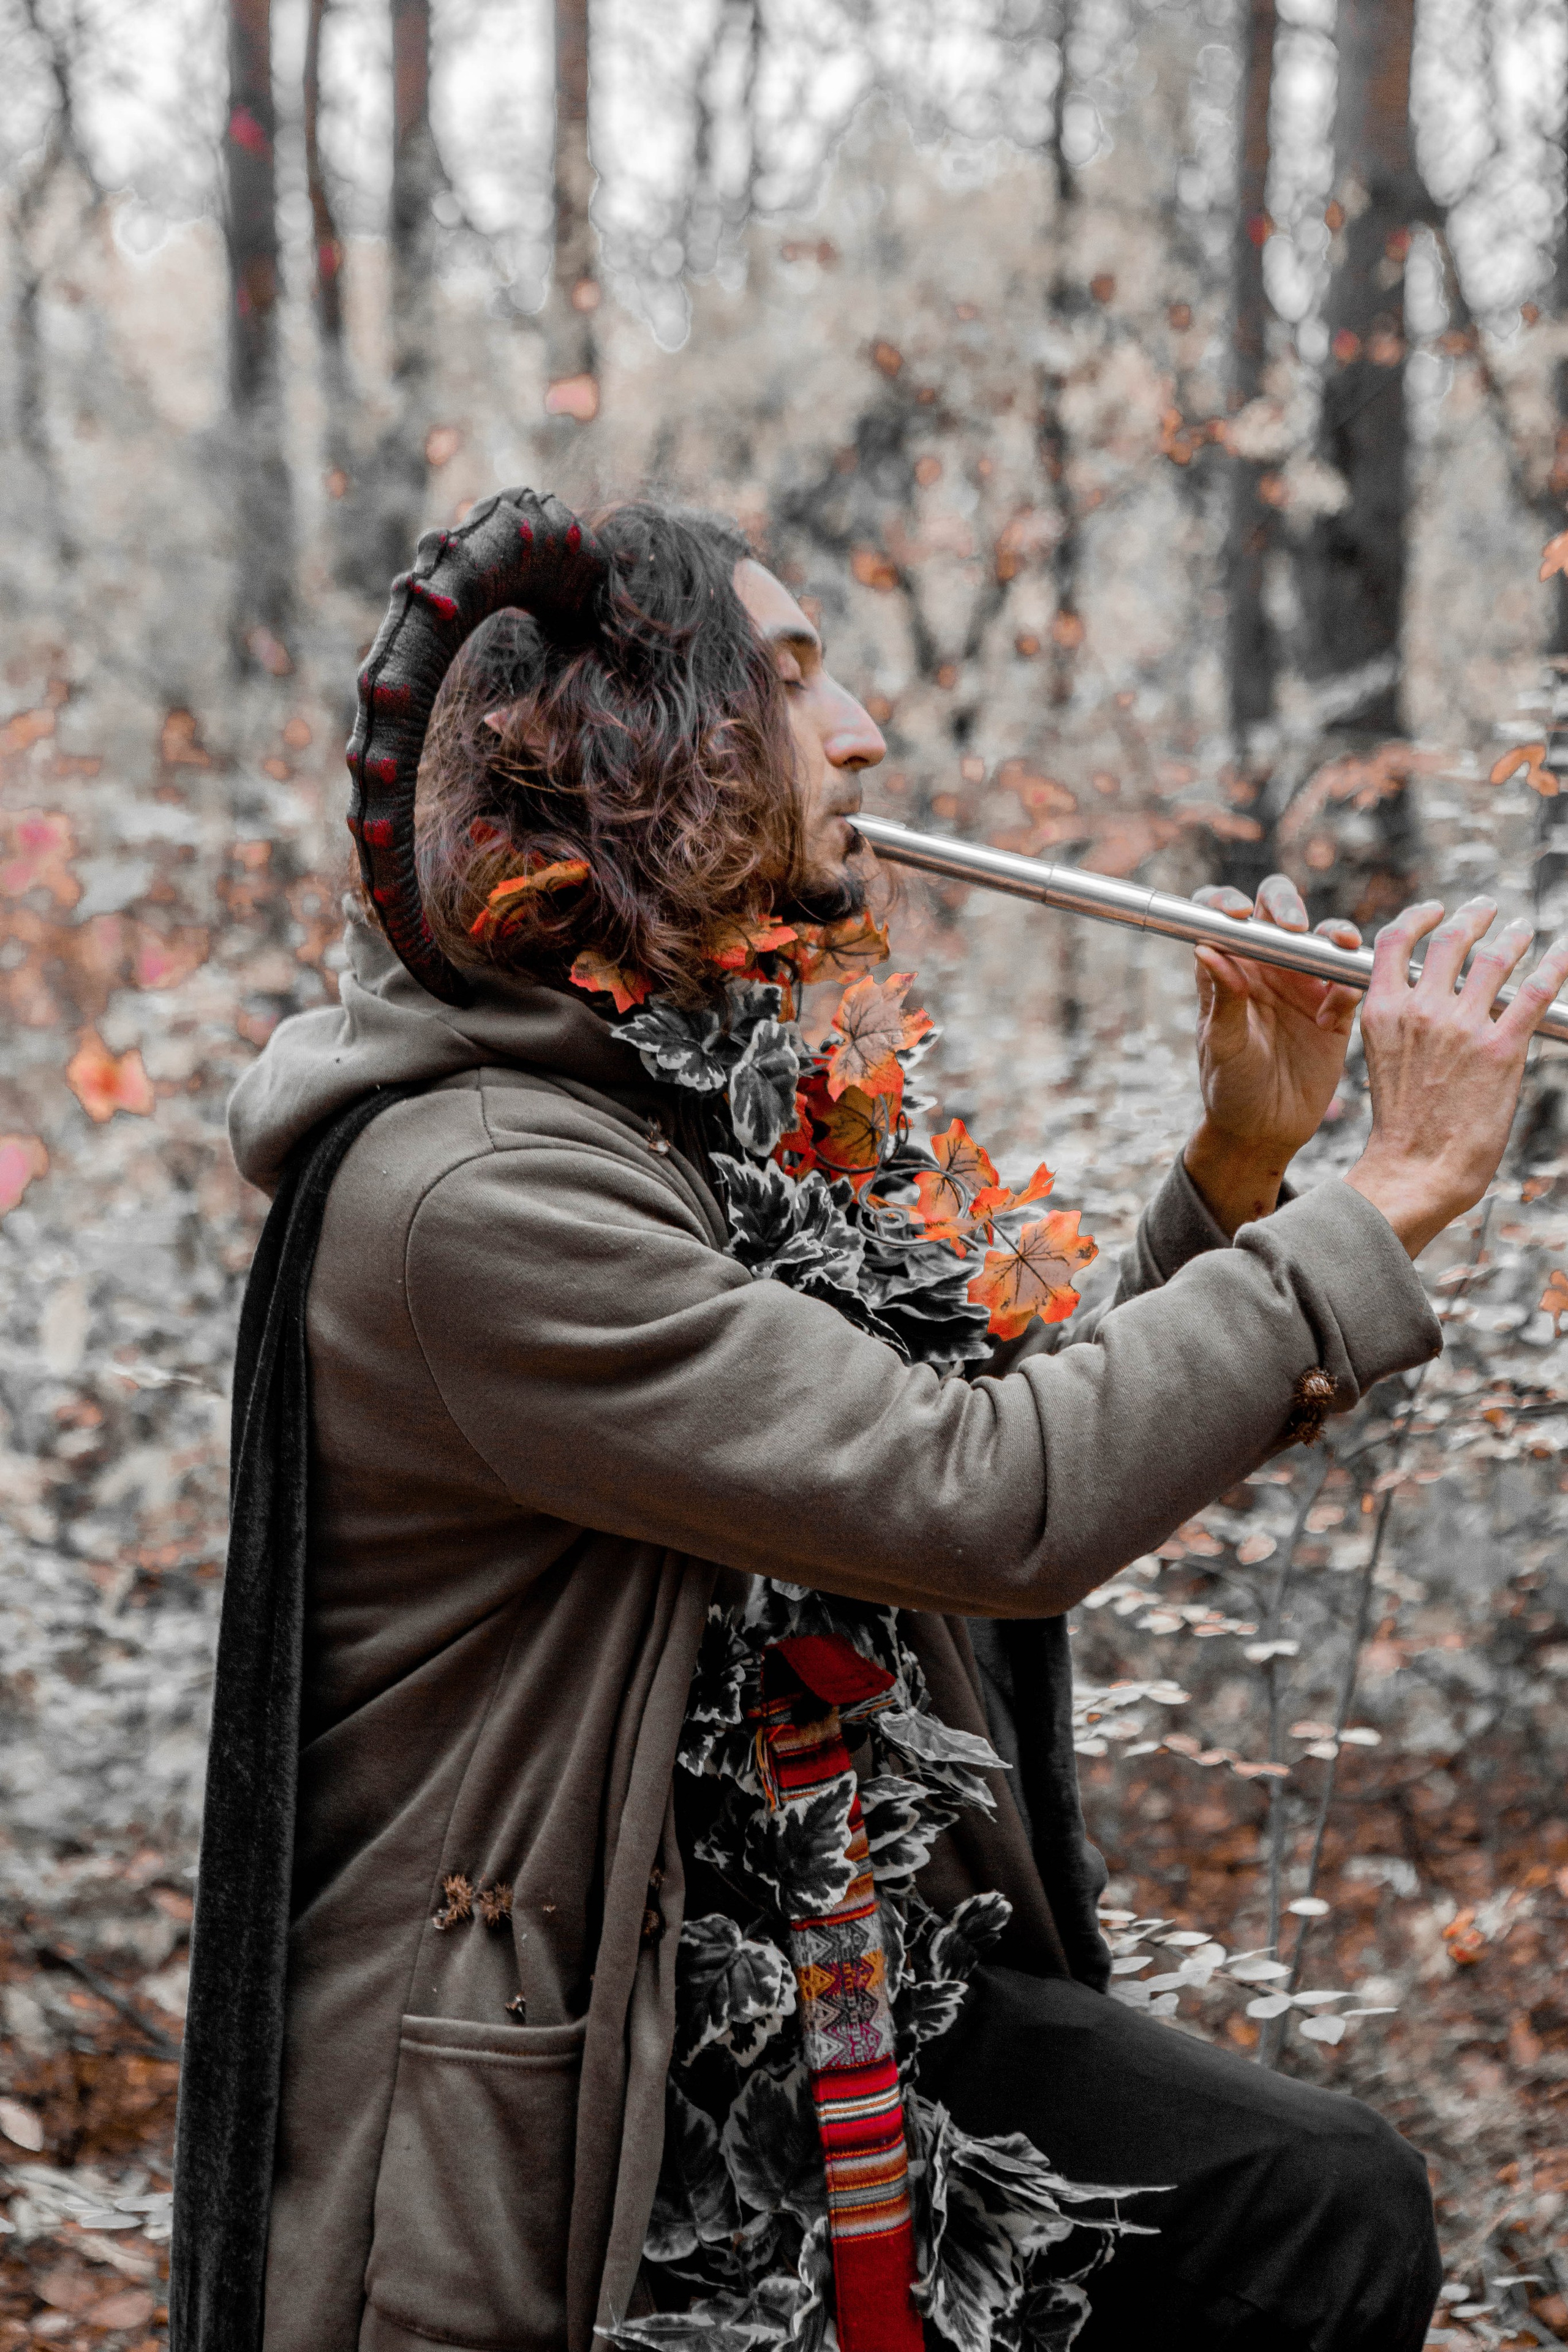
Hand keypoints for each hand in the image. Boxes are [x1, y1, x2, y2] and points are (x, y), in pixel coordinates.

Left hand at [1183, 875, 1363, 1235]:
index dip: (1226, 902)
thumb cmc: (1230, 1087)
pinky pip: (1351, 978)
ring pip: (1322, 936)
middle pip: (1277, 909)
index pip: (1223, 917)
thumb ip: (1222, 997)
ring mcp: (1304, 982)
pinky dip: (1349, 984)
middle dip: (1286, 903)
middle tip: (1293, 924)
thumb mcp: (1222, 1044)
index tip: (1236, 913)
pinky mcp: (1337, 1006)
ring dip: (1332, 933)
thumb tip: (1205, 947)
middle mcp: (1266, 966)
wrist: (1265, 1131)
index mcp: (1229, 968)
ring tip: (1337, 945)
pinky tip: (1331, 1018)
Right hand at [1344, 897, 1567, 1258]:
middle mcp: (1422, 1010)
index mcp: (1384, 1012)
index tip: (1435, 912)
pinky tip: (1559, 955)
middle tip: (1487, 910)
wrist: (1416, 1168)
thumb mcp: (1384, 1060)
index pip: (1395, 942)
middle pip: (1450, 940)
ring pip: (1494, 958)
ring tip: (1523, 931)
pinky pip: (1535, 992)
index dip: (1418, 917)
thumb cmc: (1402, 1125)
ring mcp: (1463, 1027)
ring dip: (1513, 937)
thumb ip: (1402, 1023)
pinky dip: (1553, 966)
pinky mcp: (1502, 1048)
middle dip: (1473, 917)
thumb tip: (1433, 999)